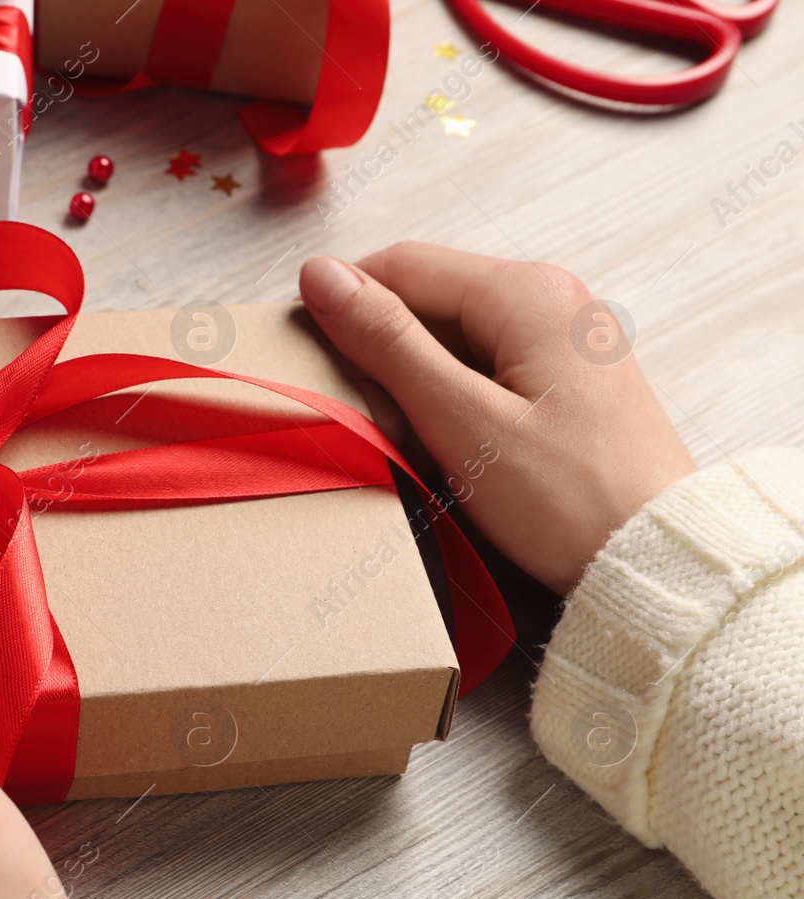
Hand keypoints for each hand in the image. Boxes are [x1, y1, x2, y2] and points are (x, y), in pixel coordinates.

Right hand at [298, 242, 696, 593]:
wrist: (657, 558)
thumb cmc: (567, 500)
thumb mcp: (460, 420)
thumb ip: (387, 342)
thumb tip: (322, 276)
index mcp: (526, 292)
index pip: (399, 266)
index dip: (344, 309)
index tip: (316, 364)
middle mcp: (552, 296)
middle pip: (429, 299)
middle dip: (386, 355)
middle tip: (385, 424)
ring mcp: (566, 334)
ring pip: (454, 336)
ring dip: (419, 383)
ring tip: (428, 445)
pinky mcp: (570, 374)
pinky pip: (488, 365)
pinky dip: (456, 399)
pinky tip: (461, 448)